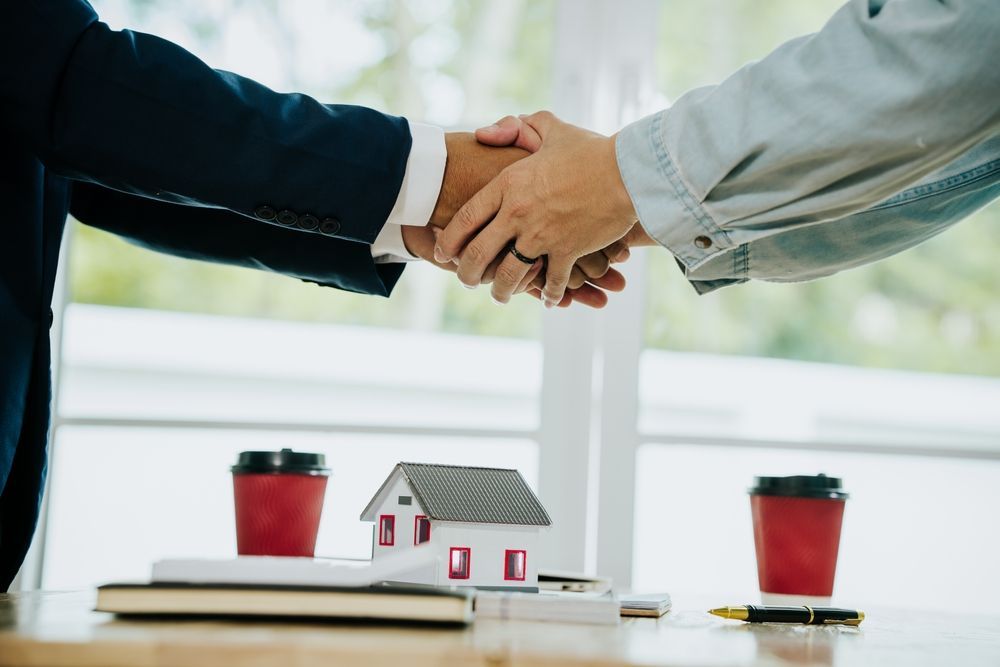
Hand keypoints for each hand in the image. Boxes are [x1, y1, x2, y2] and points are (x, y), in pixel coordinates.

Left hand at [433, 111, 638, 306]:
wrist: (628, 171)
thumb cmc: (590, 148)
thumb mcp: (549, 128)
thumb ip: (515, 126)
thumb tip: (483, 134)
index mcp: (508, 184)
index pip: (466, 219)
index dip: (450, 240)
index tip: (444, 253)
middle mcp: (518, 213)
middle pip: (478, 253)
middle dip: (467, 273)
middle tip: (467, 281)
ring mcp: (542, 236)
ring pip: (508, 275)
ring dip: (500, 291)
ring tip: (499, 296)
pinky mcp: (568, 252)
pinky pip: (551, 282)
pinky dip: (548, 294)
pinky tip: (545, 299)